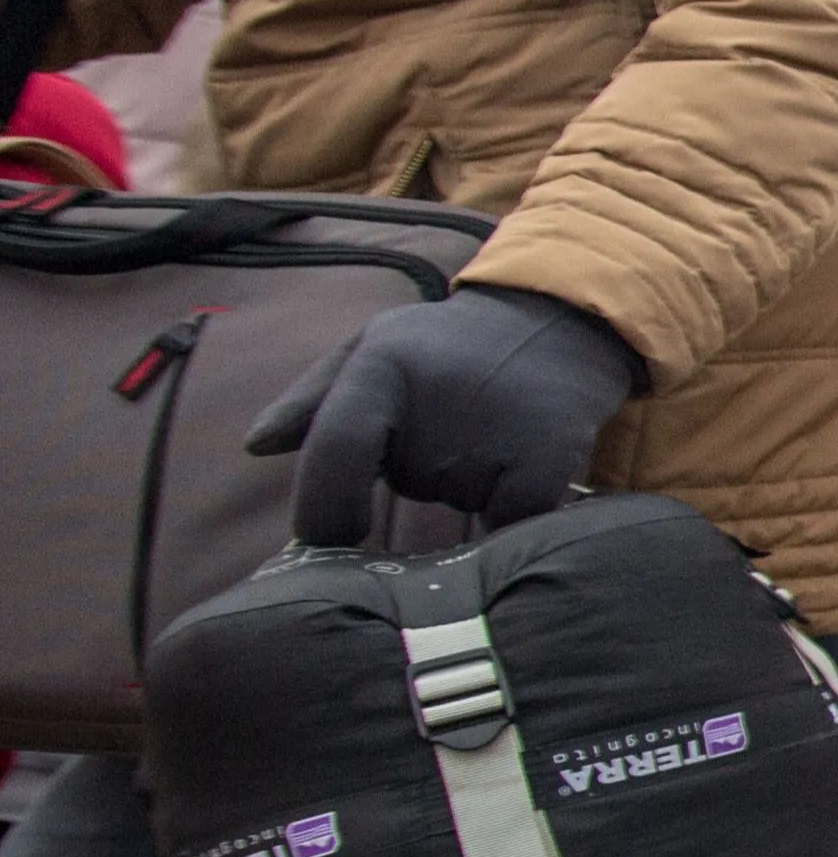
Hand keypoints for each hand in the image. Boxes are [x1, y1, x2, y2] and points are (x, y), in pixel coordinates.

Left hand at [246, 282, 640, 544]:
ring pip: (457, 503)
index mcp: (380, 369)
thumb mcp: (376, 347)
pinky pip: (507, 520)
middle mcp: (433, 402)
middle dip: (419, 469)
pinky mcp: (545, 462)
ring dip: (469, 483)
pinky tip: (521, 462)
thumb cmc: (452, 342)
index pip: (333, 455)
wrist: (562, 321)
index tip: (328, 536)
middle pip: (404, 485)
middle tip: (452, 422)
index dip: (323, 508)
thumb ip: (312, 398)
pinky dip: (513, 506)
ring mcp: (491, 435)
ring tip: (492, 429)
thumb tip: (257, 446)